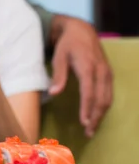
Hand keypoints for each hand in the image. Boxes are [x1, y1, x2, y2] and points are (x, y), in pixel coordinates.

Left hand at [49, 16, 112, 136]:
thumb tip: (54, 93)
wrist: (82, 30)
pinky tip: (96, 115)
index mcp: (88, 66)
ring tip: (91, 129)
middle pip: (102, 98)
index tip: (84, 122)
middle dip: (95, 117)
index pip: (89, 92)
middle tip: (88, 132)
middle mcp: (101, 71)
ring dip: (101, 115)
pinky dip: (104, 107)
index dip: (87, 108)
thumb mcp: (59, 56)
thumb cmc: (67, 44)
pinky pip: (109, 94)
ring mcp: (107, 72)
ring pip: (108, 98)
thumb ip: (58, 75)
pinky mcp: (108, 74)